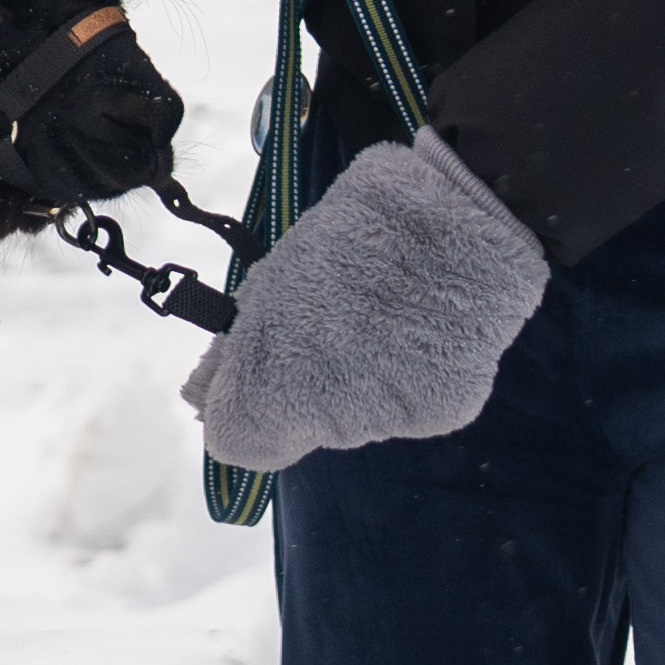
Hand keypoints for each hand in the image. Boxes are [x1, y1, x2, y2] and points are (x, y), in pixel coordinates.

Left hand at [182, 136, 550, 472]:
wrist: (457, 222)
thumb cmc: (348, 239)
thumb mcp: (271, 286)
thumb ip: (239, 353)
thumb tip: (207, 395)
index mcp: (272, 391)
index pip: (238, 442)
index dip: (241, 409)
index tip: (253, 374)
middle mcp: (328, 426)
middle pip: (303, 425)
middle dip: (306, 386)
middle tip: (336, 323)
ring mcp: (389, 424)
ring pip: (359, 416)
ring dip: (362, 381)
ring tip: (387, 316)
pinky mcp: (443, 414)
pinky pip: (410, 405)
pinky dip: (412, 377)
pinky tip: (424, 330)